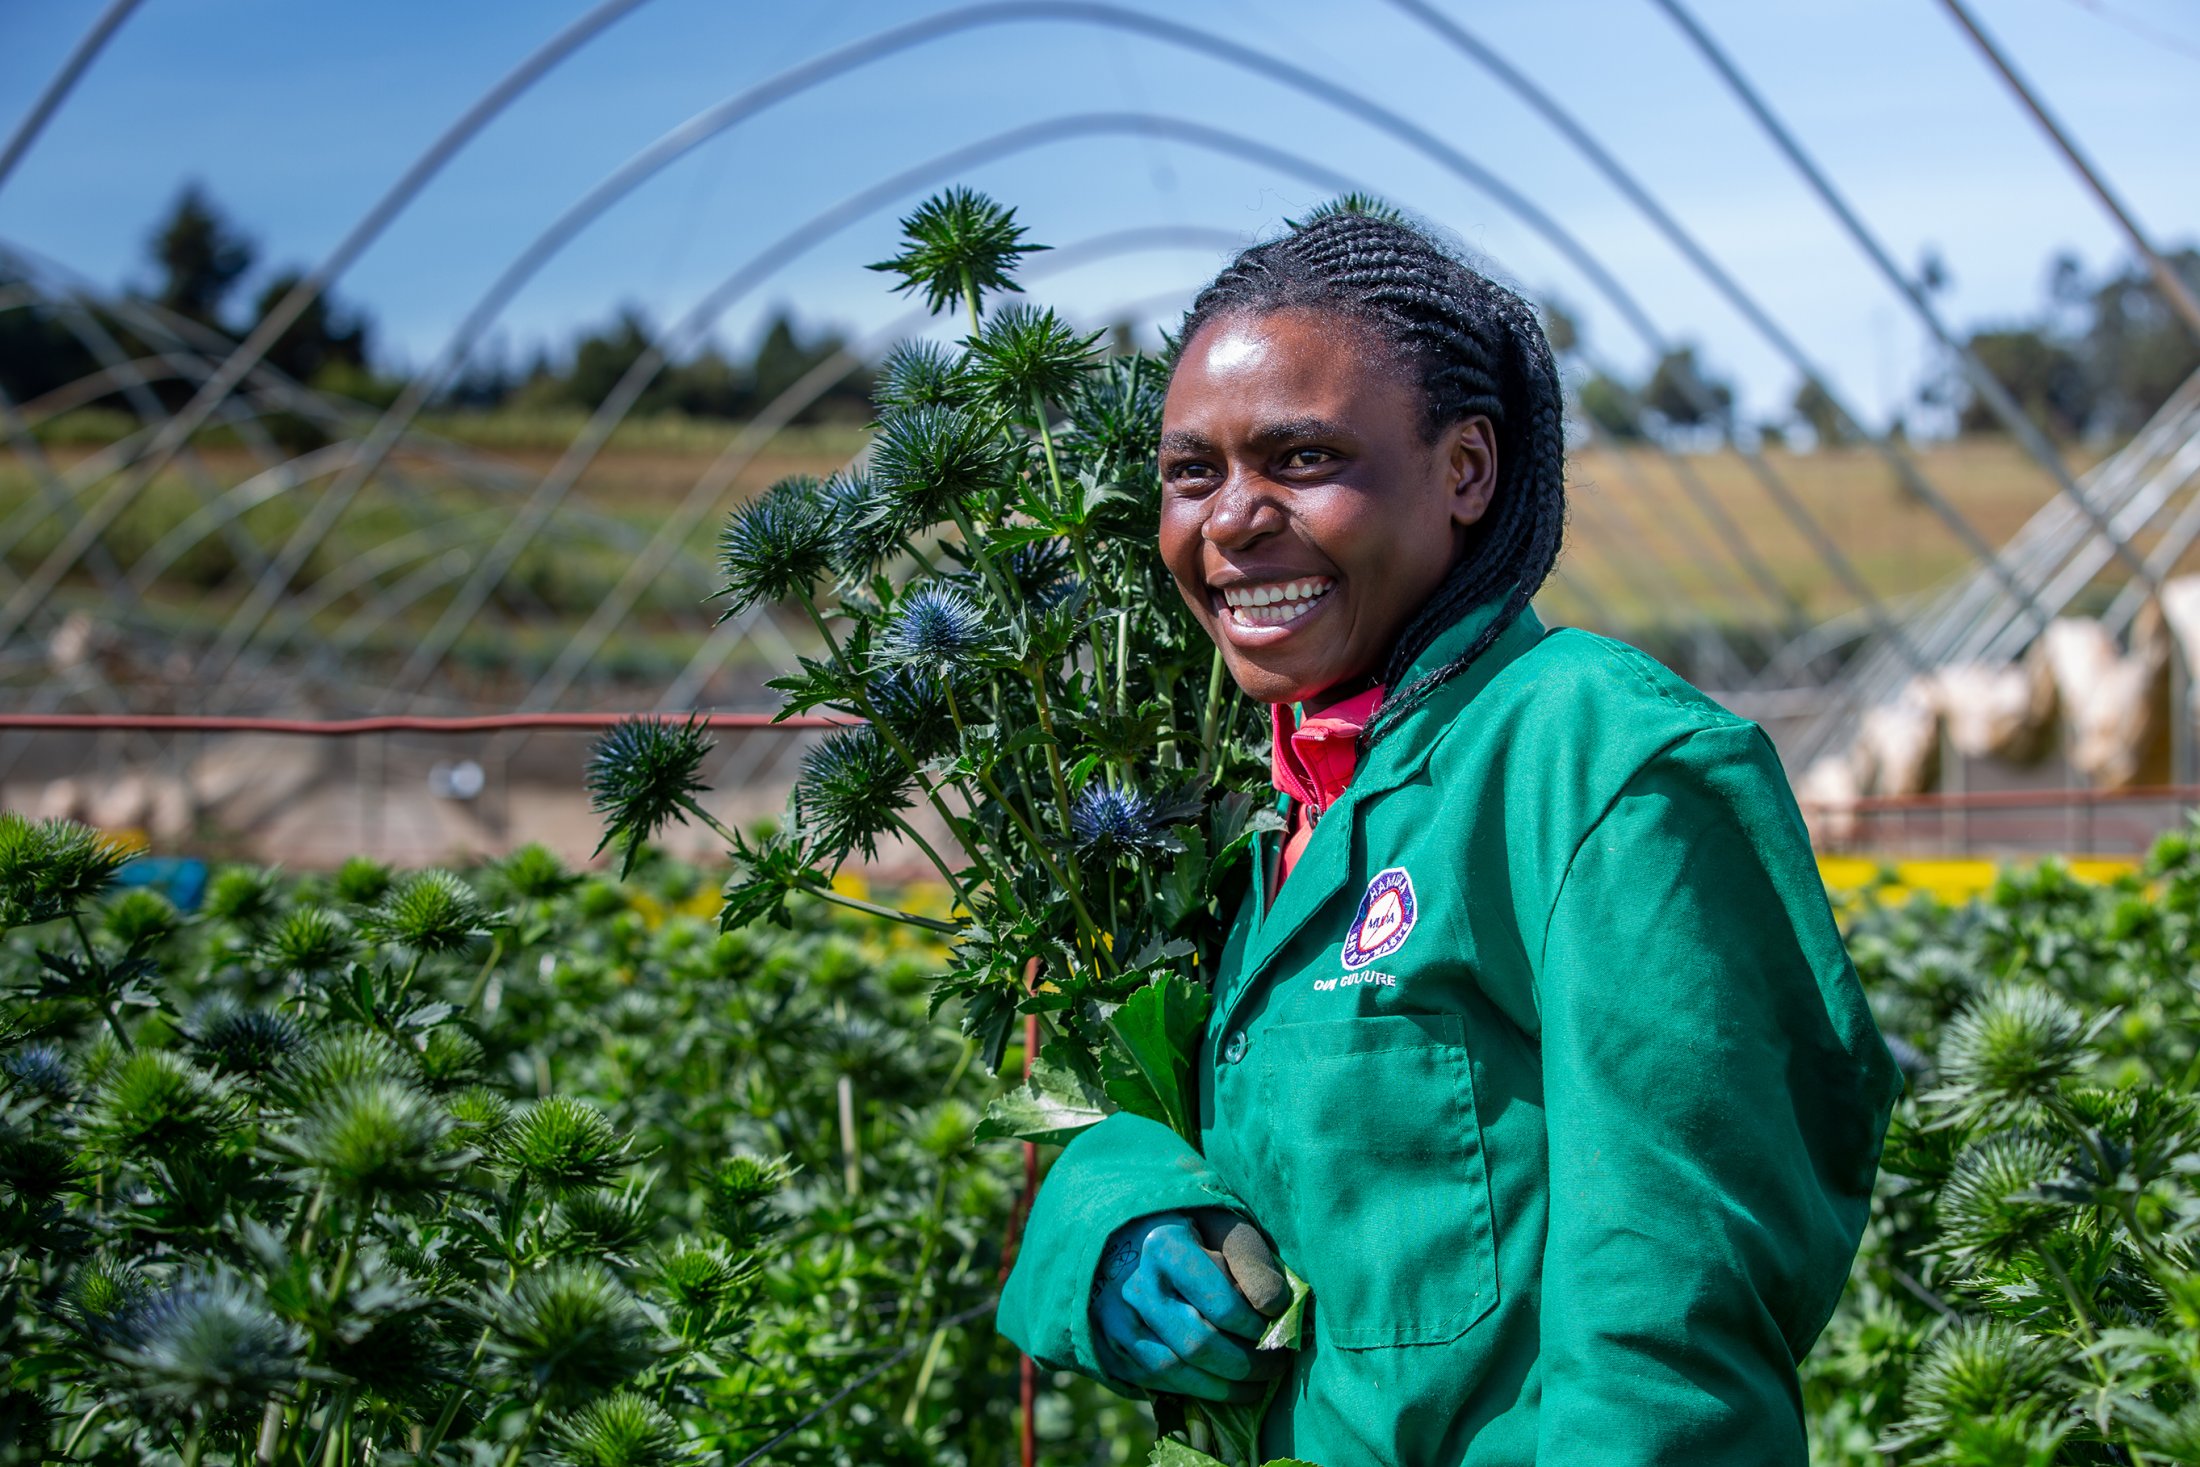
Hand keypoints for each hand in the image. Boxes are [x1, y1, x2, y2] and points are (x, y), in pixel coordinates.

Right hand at [1090, 1210, 1287, 1401]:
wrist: (1127, 1239)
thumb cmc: (1189, 1232)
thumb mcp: (1222, 1225)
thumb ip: (1250, 1258)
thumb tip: (1275, 1307)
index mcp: (1164, 1246)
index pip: (1219, 1303)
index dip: (1256, 1325)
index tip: (1279, 1326)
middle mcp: (1135, 1286)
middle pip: (1197, 1344)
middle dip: (1246, 1363)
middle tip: (1277, 1363)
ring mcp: (1116, 1320)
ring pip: (1175, 1369)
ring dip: (1224, 1386)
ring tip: (1258, 1383)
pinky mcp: (1111, 1347)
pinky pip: (1156, 1380)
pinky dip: (1195, 1390)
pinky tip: (1224, 1385)